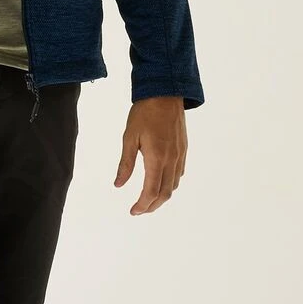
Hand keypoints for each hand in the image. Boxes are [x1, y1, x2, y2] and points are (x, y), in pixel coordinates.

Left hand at [114, 97, 186, 214]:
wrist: (165, 92)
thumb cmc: (144, 113)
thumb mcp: (129, 138)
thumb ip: (125, 164)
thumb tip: (118, 185)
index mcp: (156, 158)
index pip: (151, 191)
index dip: (142, 205)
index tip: (133, 211)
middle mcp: (171, 160)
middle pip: (165, 193)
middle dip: (152, 206)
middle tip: (139, 210)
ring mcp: (180, 155)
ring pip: (174, 185)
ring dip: (162, 197)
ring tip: (148, 199)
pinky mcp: (184, 149)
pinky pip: (179, 174)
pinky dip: (170, 184)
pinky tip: (160, 182)